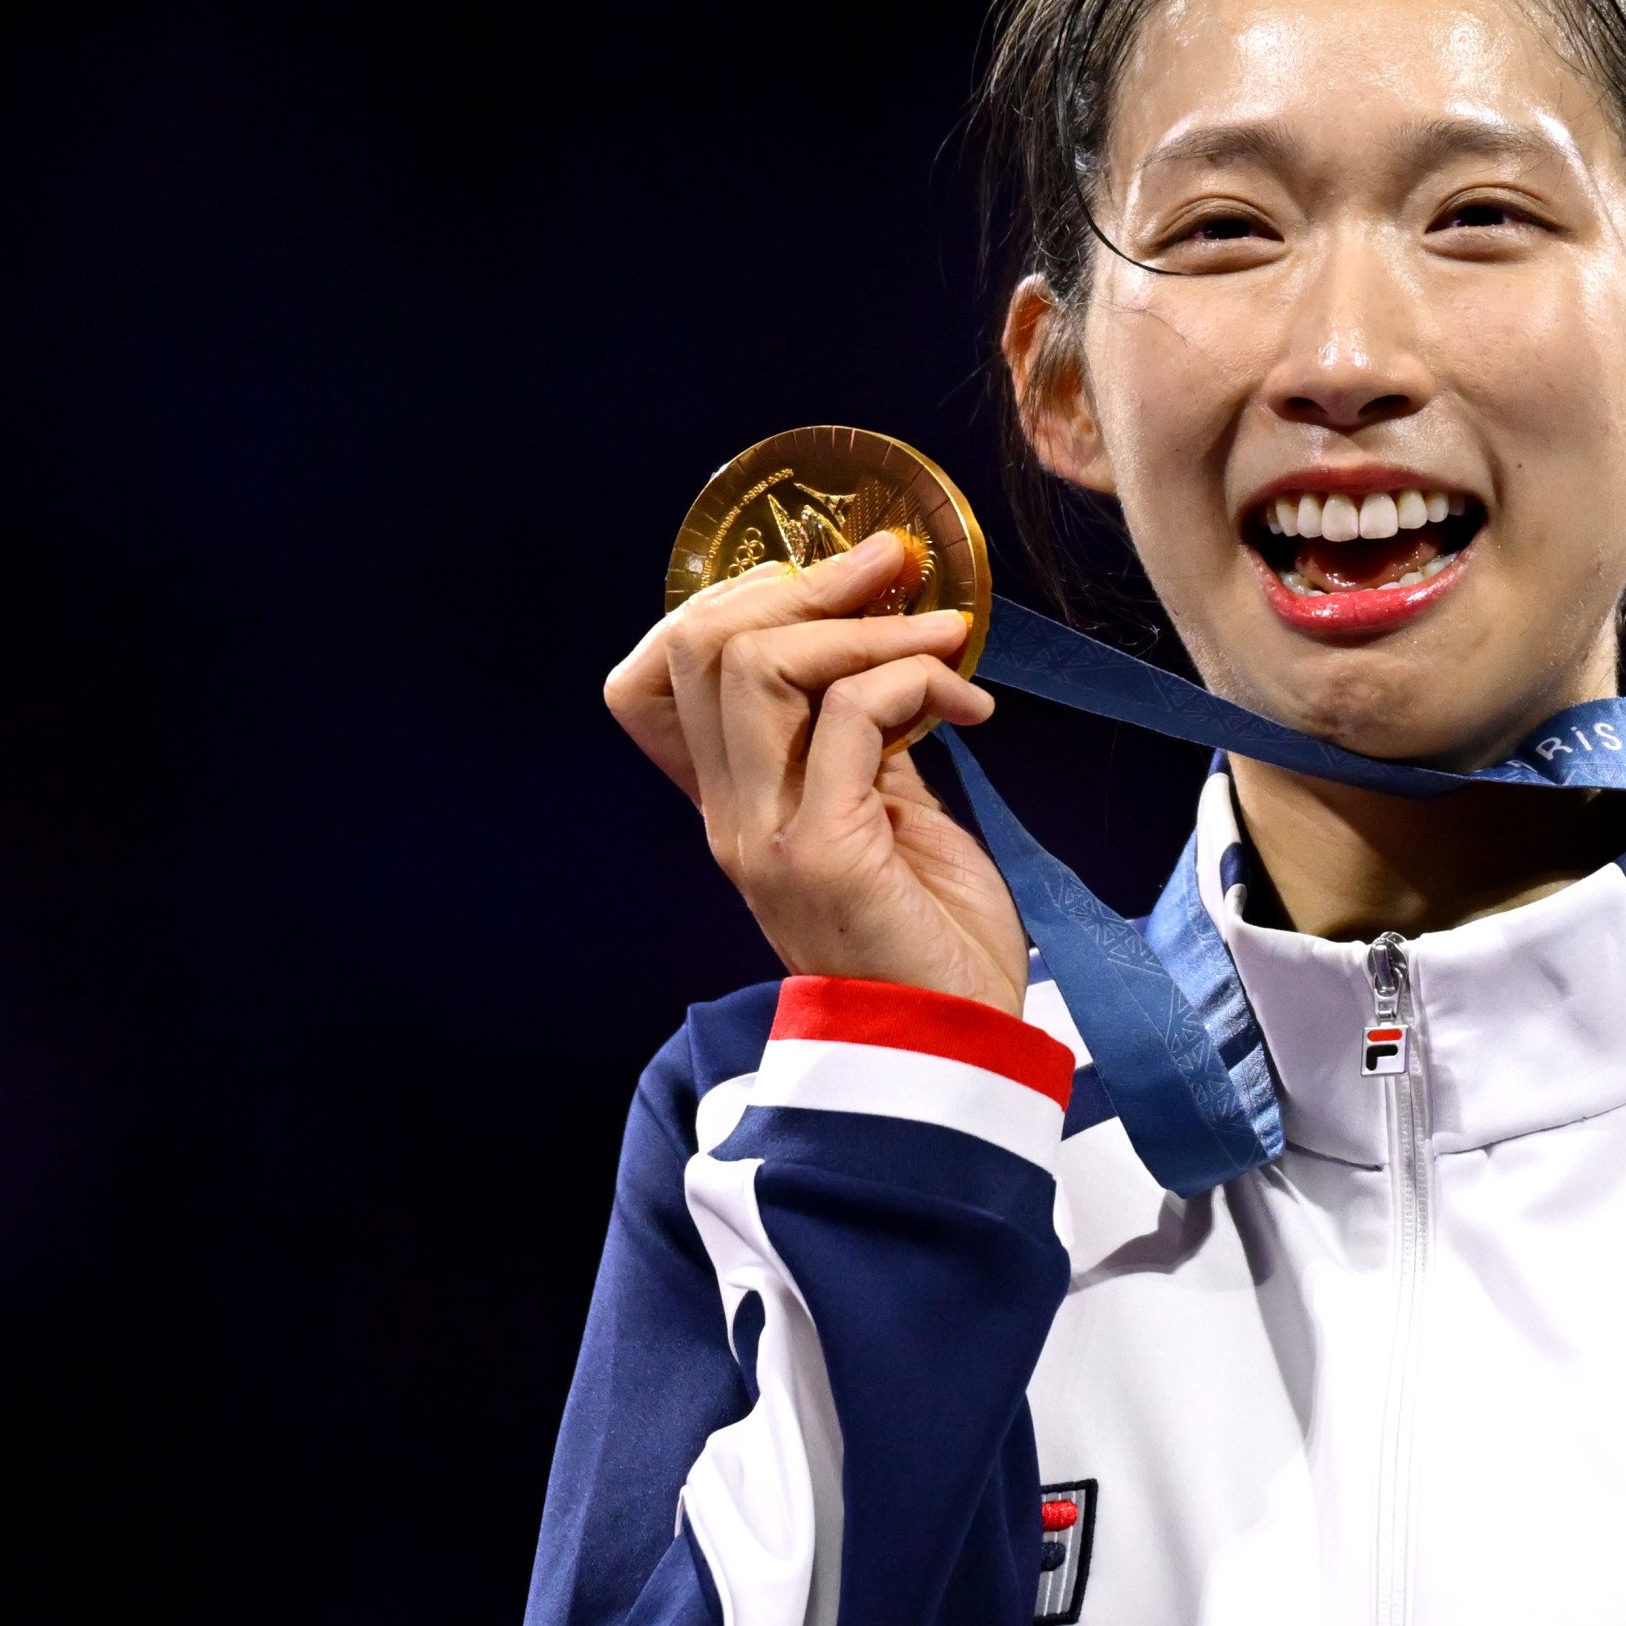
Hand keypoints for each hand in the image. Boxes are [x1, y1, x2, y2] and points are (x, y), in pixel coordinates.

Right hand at [604, 535, 1030, 1014]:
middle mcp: (729, 817)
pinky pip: (849, 716)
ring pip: (758, 666)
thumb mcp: (886, 813)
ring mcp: (766, 836)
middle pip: (700, 646)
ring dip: (865, 628)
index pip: (655, 677)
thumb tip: (883, 642)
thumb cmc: (933, 936)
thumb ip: (861, 737)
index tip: (831, 589)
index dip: (732, 602)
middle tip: (894, 575)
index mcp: (731, 804)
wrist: (960, 1050)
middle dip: (803, 584)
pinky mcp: (825, 853)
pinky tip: (970, 707)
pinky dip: (915, 681)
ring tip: (946, 638)